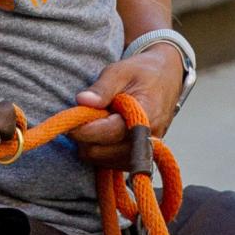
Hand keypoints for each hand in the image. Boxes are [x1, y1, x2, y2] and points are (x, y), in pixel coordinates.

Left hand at [69, 44, 183, 168]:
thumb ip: (102, 88)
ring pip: (102, 160)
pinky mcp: (139, 157)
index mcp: (146, 116)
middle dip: (84, 136)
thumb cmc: (143, 73)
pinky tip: (99, 131)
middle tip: (78, 117)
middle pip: (102, 151)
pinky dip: (99, 150)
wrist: (166, 79)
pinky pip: (110, 163)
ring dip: (90, 144)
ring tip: (91, 121)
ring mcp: (145, 151)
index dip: (84, 129)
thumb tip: (82, 101)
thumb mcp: (120, 71)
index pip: (109, 132)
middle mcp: (148, 139)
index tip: (67, 120)